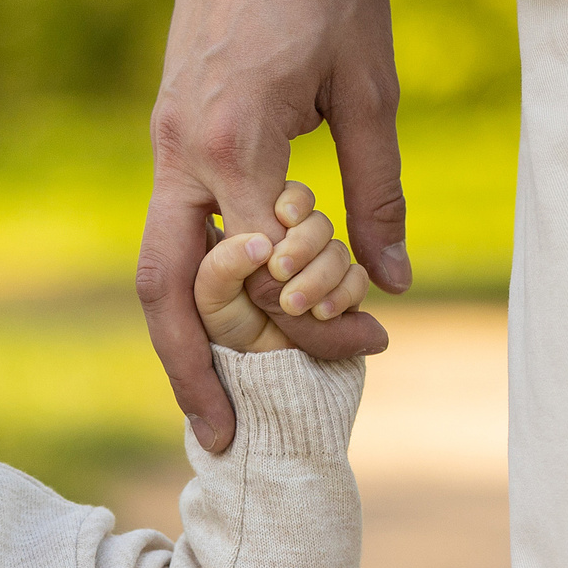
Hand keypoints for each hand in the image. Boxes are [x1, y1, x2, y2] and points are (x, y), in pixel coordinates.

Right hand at [139, 0, 407, 449]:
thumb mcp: (370, 86)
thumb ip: (376, 189)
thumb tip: (388, 287)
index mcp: (232, 142)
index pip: (262, 273)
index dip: (314, 324)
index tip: (370, 343)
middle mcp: (180, 152)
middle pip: (166, 293)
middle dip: (193, 374)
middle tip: (227, 442)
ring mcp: (166, 143)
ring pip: (156, 268)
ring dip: (183, 341)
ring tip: (215, 404)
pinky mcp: (171, 132)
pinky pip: (174, 228)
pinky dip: (199, 283)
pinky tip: (232, 316)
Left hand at [198, 182, 371, 354]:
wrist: (258, 370)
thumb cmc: (225, 326)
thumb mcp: (209, 296)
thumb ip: (223, 265)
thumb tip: (261, 244)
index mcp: (267, 228)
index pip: (290, 197)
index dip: (294, 201)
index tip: (282, 216)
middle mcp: (299, 243)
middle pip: (318, 222)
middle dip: (302, 245)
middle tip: (279, 271)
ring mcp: (324, 267)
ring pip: (338, 252)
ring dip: (319, 277)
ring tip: (292, 305)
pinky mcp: (344, 292)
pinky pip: (357, 280)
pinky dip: (343, 294)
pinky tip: (321, 312)